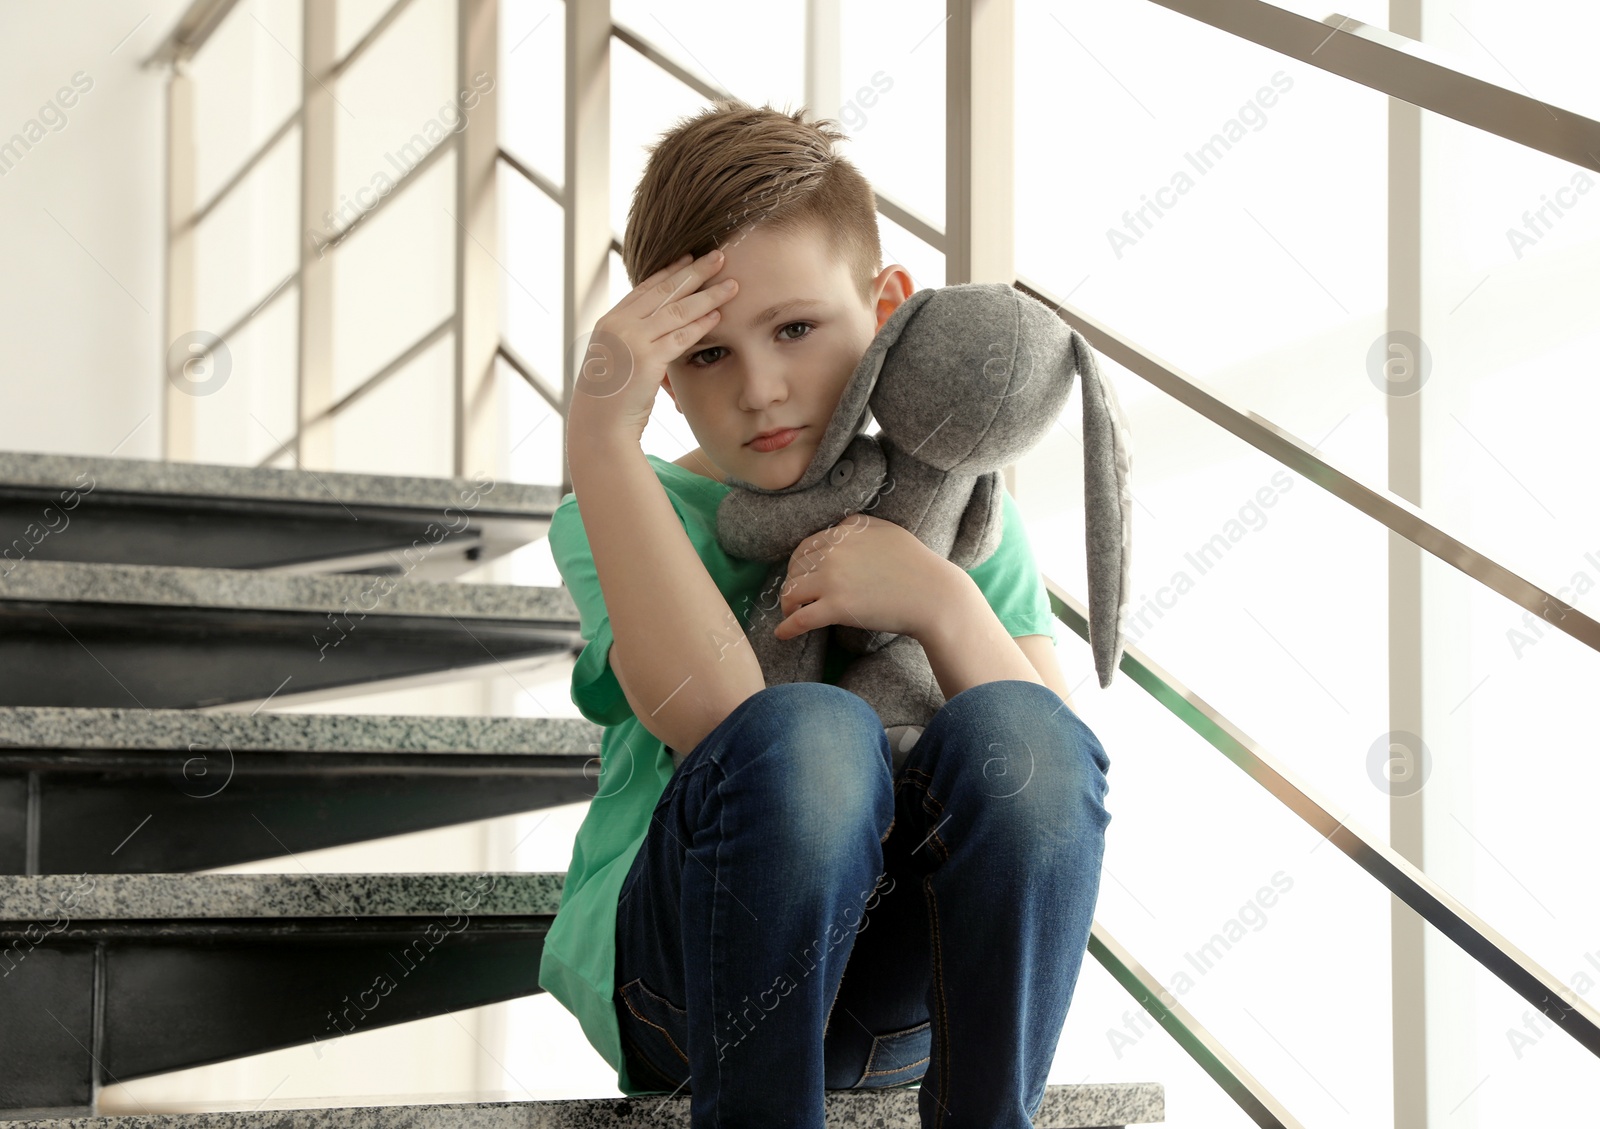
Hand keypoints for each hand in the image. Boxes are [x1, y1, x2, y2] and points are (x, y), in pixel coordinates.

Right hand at [568, 248, 738, 440]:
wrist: (598, 426)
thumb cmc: (609, 399)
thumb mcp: (616, 361)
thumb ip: (633, 341)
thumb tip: (654, 331)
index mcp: (609, 321)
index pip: (646, 288)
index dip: (670, 271)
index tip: (690, 257)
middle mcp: (618, 324)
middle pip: (664, 291)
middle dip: (694, 271)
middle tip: (718, 256)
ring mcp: (631, 340)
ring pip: (677, 310)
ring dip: (707, 295)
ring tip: (731, 284)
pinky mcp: (646, 359)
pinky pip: (680, 337)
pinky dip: (701, 325)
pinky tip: (719, 315)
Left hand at [772, 514, 961, 641]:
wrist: (934, 594)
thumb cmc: (917, 565)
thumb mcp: (887, 531)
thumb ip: (859, 527)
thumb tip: (839, 529)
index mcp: (845, 532)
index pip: (806, 546)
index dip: (798, 564)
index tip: (799, 576)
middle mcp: (834, 551)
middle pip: (796, 567)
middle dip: (791, 583)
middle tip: (794, 597)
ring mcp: (833, 579)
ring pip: (792, 591)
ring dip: (787, 605)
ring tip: (790, 614)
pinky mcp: (837, 607)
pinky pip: (801, 618)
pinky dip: (787, 628)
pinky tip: (782, 634)